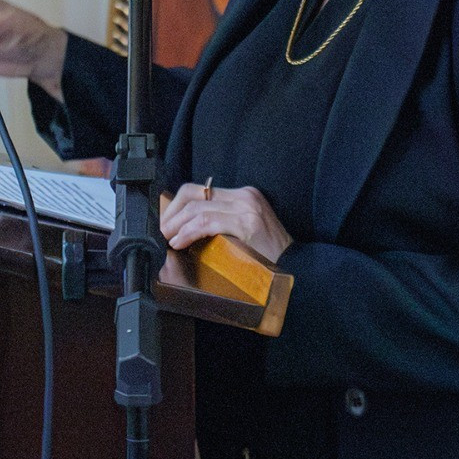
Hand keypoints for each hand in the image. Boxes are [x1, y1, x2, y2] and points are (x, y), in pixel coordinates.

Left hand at [160, 181, 293, 265]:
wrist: (297, 268)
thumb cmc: (268, 255)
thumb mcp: (243, 231)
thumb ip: (221, 222)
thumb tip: (186, 228)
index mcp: (243, 195)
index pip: (199, 190)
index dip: (176, 206)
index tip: (165, 222)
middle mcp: (244, 196)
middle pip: (194, 194)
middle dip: (171, 214)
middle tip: (161, 231)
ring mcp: (246, 208)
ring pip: (198, 208)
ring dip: (176, 225)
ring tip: (168, 239)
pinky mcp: (246, 224)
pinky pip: (208, 223)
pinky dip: (189, 232)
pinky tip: (181, 242)